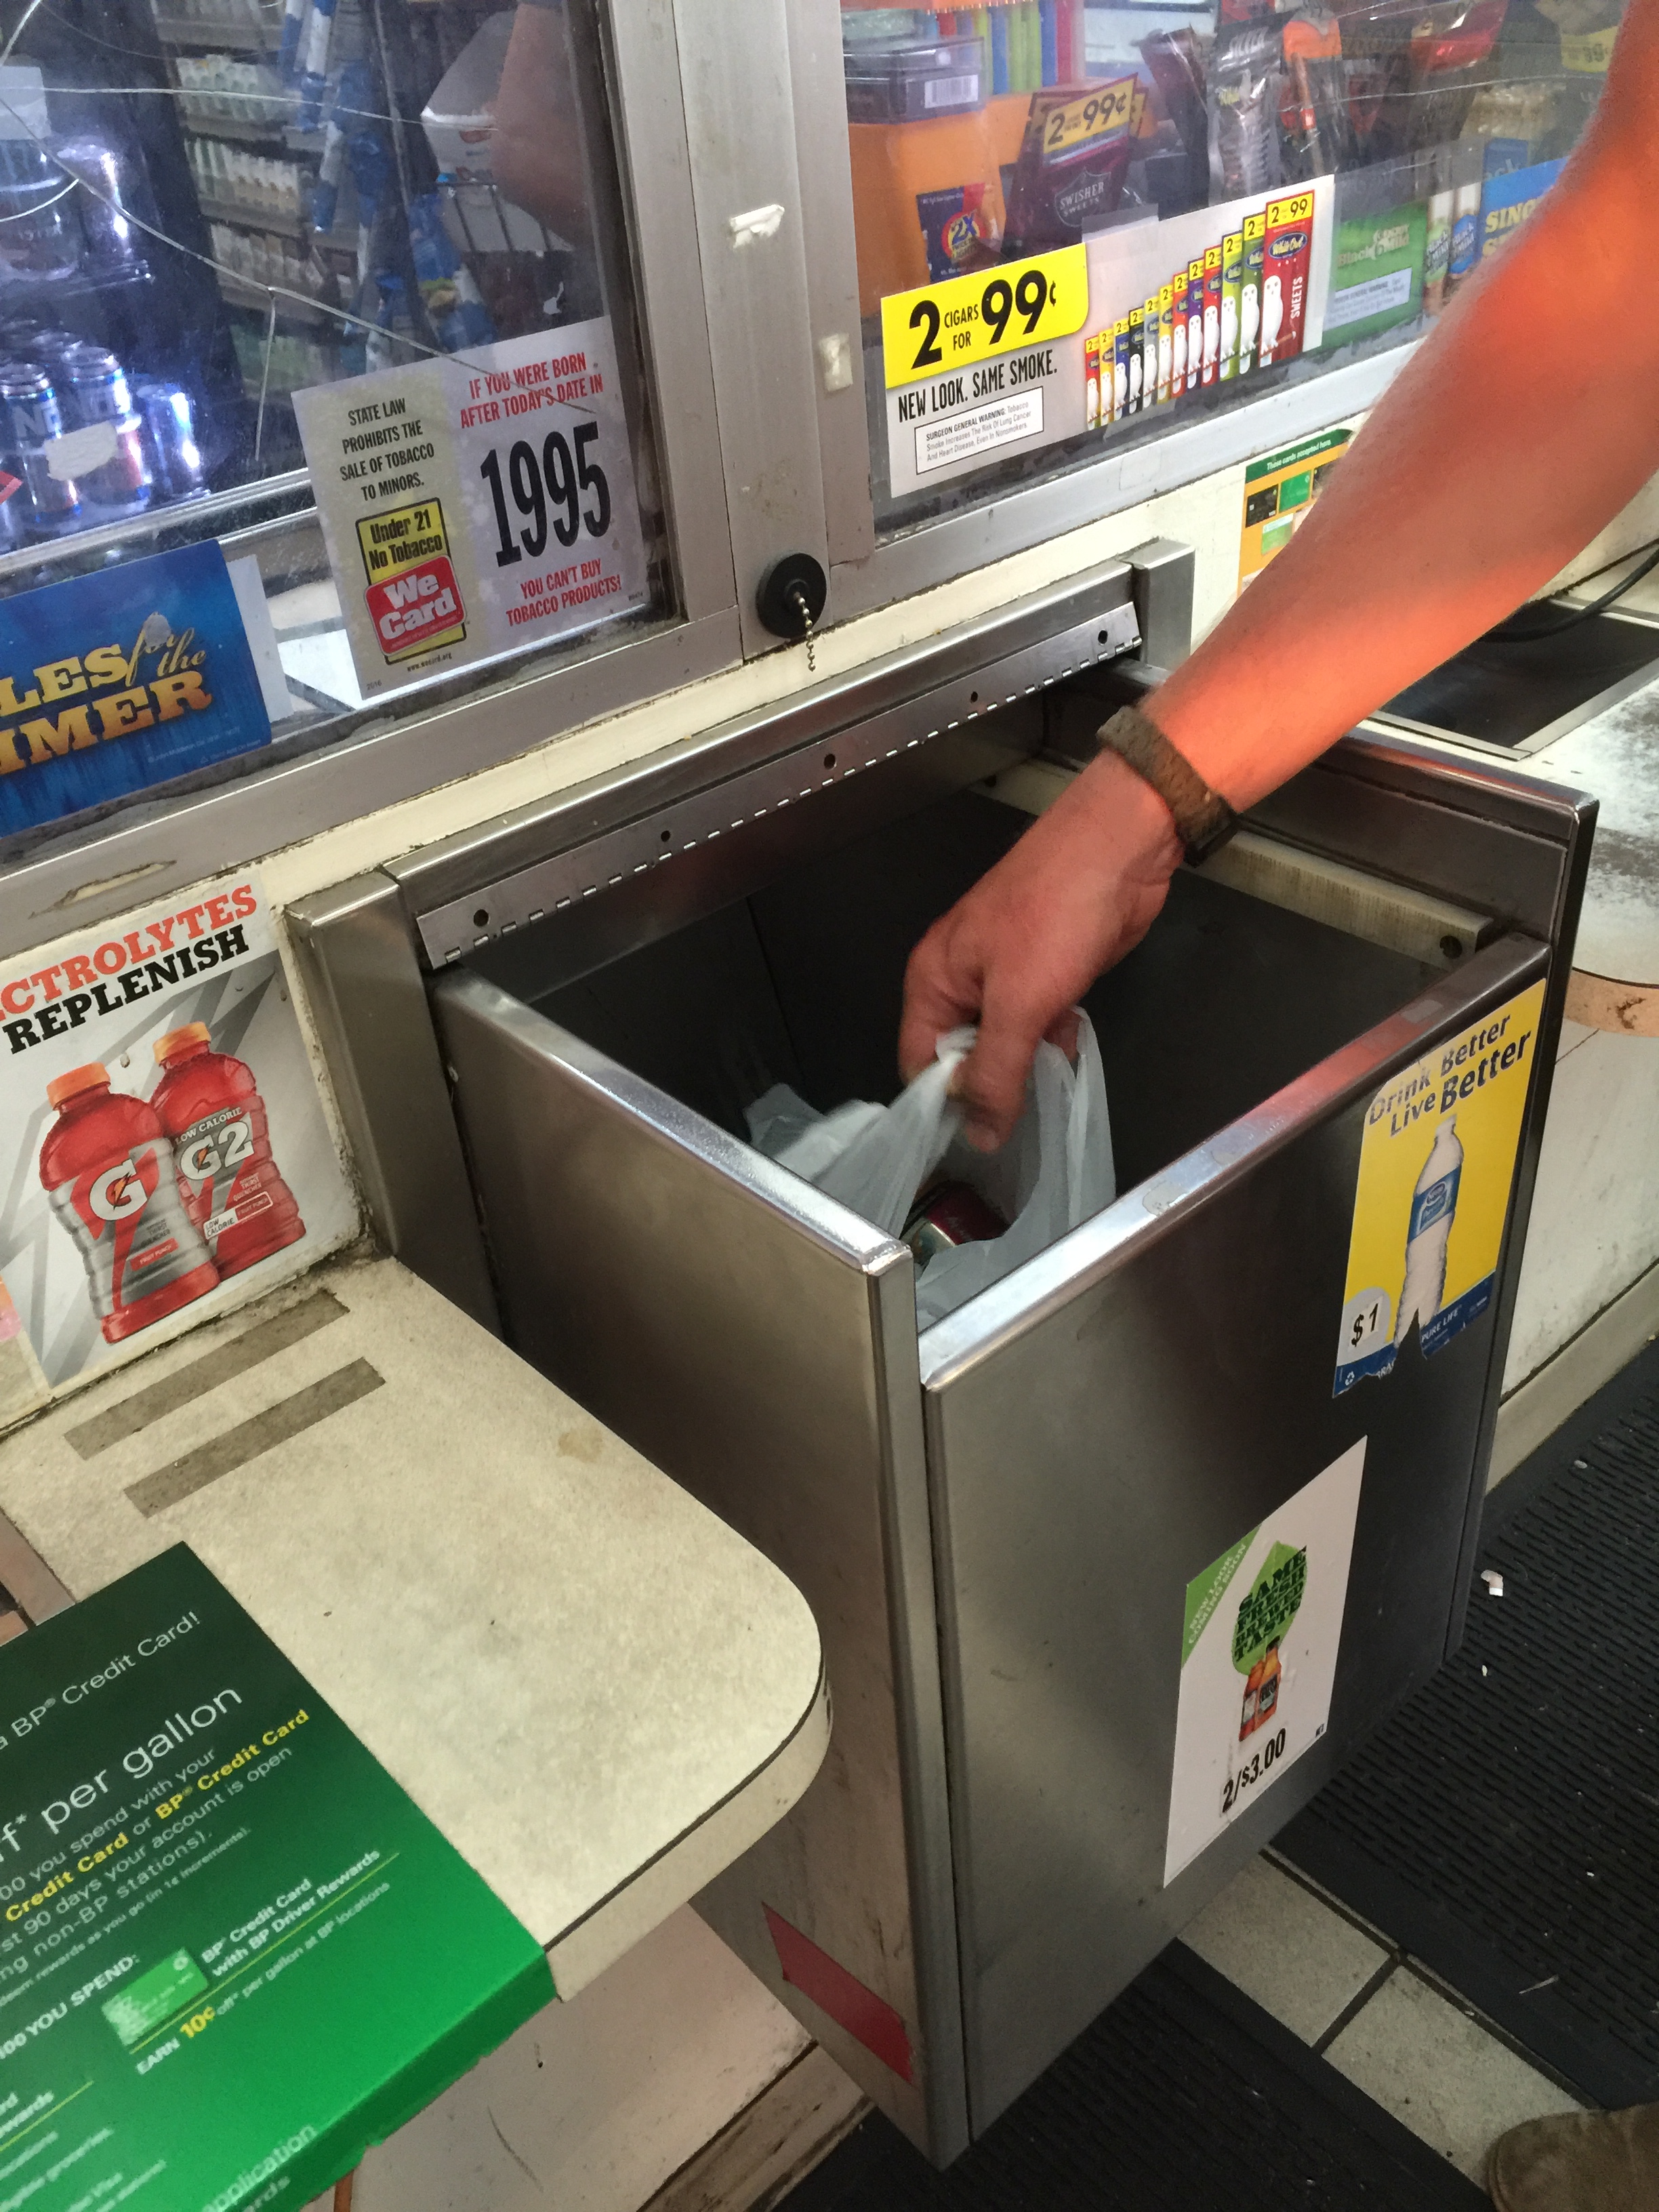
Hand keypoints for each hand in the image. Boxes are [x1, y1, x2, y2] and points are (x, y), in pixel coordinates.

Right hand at [899, 752, 1181, 1149]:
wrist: (1119, 850)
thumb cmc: (1056, 911)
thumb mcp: (1019, 1003)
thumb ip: (997, 1074)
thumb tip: (979, 1134)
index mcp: (934, 980)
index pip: (920, 1062)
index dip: (943, 1102)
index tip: (975, 1136)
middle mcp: (962, 981)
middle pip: (962, 1058)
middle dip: (991, 1086)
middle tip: (1021, 1116)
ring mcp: (1006, 978)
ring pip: (1005, 1045)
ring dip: (1028, 1065)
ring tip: (1050, 1079)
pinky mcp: (1045, 975)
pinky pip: (1037, 1025)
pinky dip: (1054, 1040)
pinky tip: (1071, 1045)